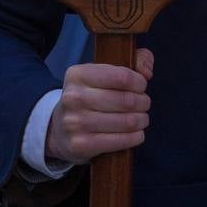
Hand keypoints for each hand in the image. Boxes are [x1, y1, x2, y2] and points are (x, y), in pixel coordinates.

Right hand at [45, 48, 154, 163]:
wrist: (60, 130)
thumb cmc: (89, 97)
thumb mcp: (101, 73)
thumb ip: (133, 61)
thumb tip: (147, 71)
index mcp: (78, 75)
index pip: (122, 76)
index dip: (139, 82)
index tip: (141, 86)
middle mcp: (73, 97)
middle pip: (126, 100)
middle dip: (143, 103)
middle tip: (144, 104)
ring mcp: (75, 122)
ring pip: (126, 122)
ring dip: (141, 120)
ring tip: (141, 119)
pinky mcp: (81, 144)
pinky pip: (120, 141)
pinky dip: (135, 137)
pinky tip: (136, 133)